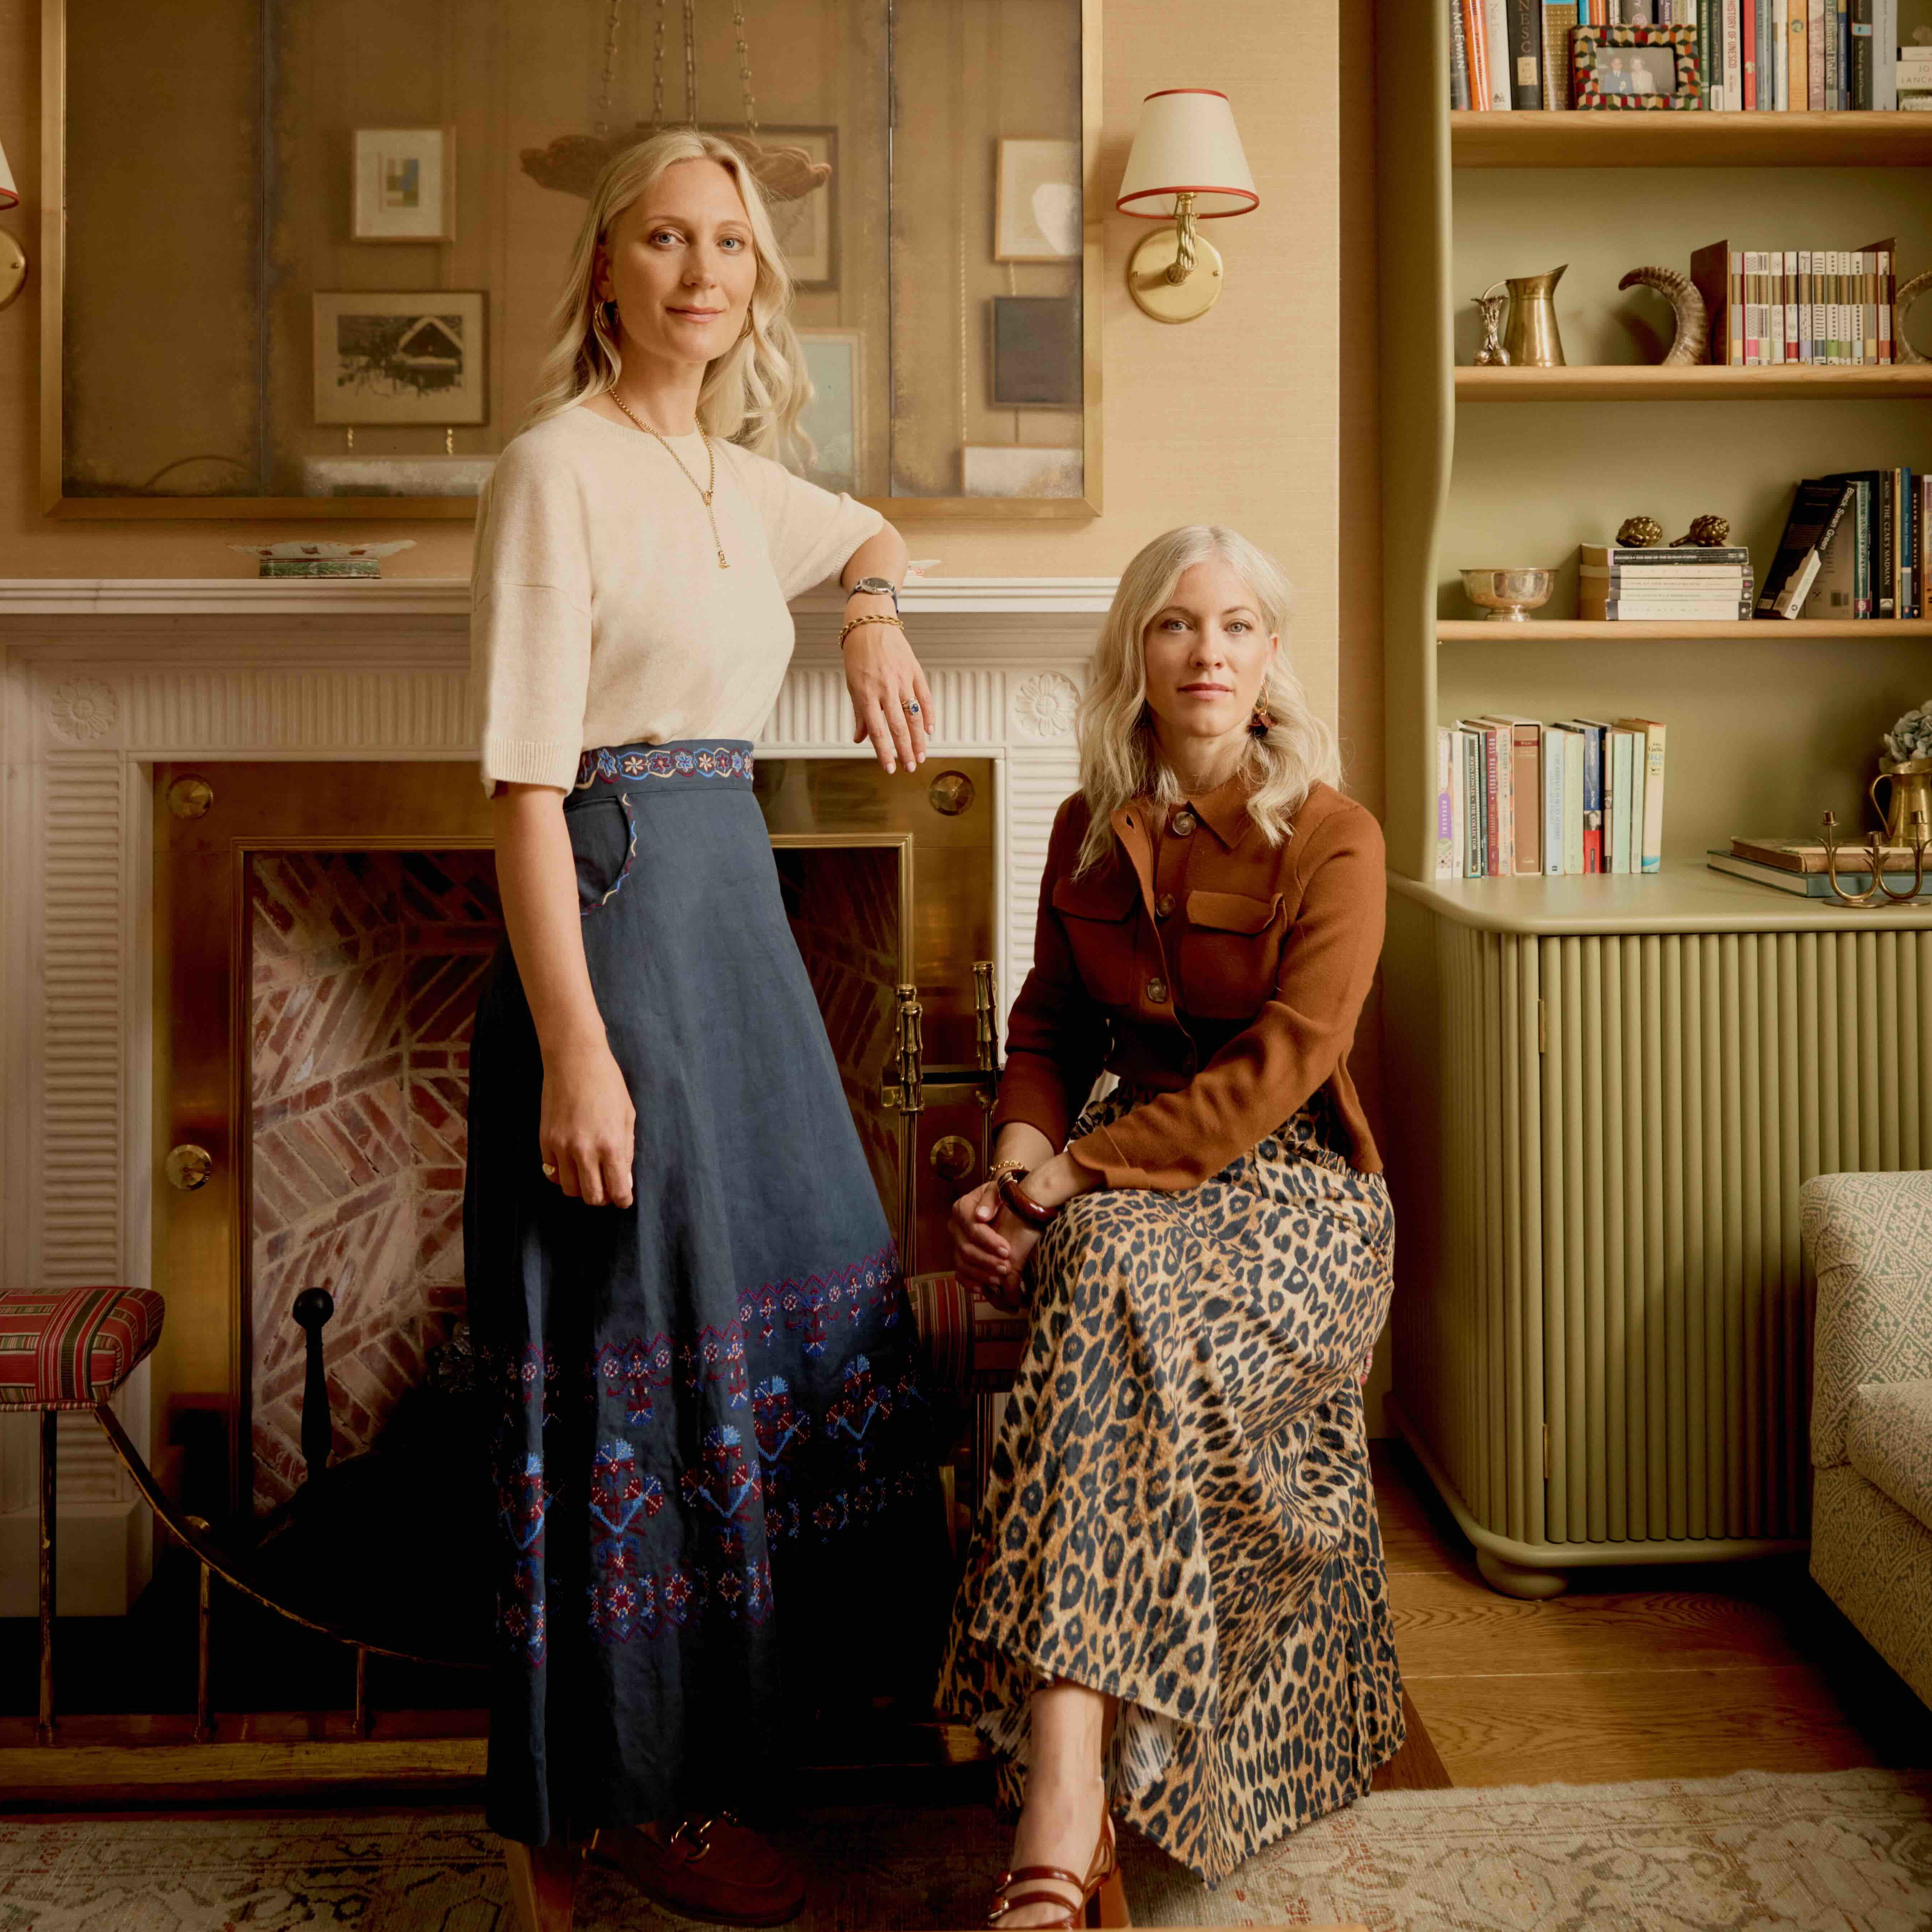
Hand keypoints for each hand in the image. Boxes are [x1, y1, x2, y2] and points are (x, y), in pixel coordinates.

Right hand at [538, 1037, 635, 1207]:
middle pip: (592, 1198)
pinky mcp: (545, 1141)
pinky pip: (551, 1173)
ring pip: (569, 1189)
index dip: (622, 1199)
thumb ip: (627, 1151)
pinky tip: (571, 1164)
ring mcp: (562, 1148)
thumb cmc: (607, 1084)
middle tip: (606, 1187)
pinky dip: (562, 1175)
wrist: (573, 1060)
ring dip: (581, 1187)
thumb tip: (625, 1180)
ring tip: (588, 1174)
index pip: (618, 1191)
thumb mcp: (627, 1116)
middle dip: (602, 1197)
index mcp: (612, 1145)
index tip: (623, 1197)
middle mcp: (585, 1151)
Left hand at [842, 602, 935, 774]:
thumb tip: (860, 740)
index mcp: (866, 693)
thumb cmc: (857, 656)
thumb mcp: (853, 685)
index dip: (884, 752)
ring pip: (914, 715)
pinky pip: (925, 697)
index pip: (877, 730)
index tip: (890, 769)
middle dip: (905, 751)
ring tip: (921, 756)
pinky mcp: (914, 671)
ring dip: (919, 739)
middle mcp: (885, 688)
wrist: (870, 624)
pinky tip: (930, 731)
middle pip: (899, 726)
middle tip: (911, 768)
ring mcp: (902, 679)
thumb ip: (859, 714)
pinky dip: (929, 715)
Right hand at [950, 1180, 1039, 1308]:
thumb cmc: (1002, 1194)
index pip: (973, 1228)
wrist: (1001, 1202)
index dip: (989, 1242)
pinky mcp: (959, 1256)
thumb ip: (991, 1198)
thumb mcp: (1000, 1188)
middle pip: (966, 1248)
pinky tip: (983, 1289)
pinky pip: (959, 1273)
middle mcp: (955, 1226)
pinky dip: (969, 1283)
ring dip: (981, 1274)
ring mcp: (955, 1243)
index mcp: (962, 1208)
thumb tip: (981, 1215)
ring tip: (1000, 1278)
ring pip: (962, 1263)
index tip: (1007, 1250)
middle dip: (987, 1260)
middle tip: (1006, 1268)